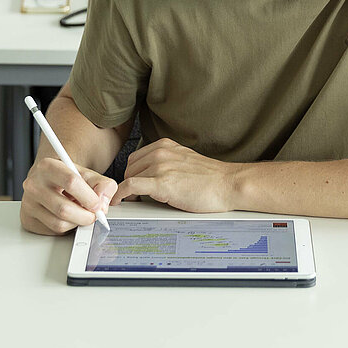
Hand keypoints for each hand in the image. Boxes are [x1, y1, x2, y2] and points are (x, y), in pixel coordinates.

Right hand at [19, 157, 116, 235]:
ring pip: (59, 223)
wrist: (50, 182)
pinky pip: (52, 230)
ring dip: (77, 223)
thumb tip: (102, 203)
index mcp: (48, 166)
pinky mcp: (28, 219)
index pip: (71, 182)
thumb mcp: (89, 175)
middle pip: (64, 209)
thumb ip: (103, 185)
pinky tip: (67, 217)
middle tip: (93, 215)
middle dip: (85, 216)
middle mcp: (33, 184)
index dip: (89, 197)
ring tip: (80, 213)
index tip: (98, 204)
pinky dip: (66, 227)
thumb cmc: (69, 178)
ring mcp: (28, 203)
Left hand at [113, 138, 238, 212]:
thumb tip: (152, 176)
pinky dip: (120, 195)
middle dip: (130, 182)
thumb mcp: (185, 160)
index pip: (136, 157)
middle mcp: (161, 152)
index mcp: (165, 145)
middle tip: (134, 197)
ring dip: (127, 192)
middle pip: (130, 167)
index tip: (131, 185)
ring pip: (129, 177)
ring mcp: (160, 166)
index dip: (132, 173)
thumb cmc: (212, 178)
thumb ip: (167, 163)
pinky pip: (130, 186)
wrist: (228, 184)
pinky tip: (119, 202)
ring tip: (134, 202)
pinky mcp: (161, 183)